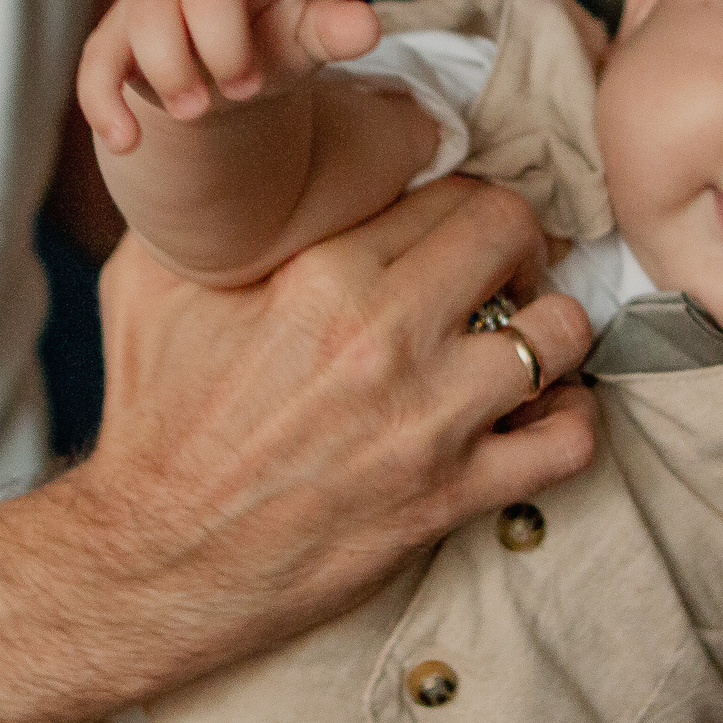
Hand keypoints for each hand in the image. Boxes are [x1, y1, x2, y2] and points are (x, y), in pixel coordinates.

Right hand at [17, 177, 595, 693]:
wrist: (151, 558)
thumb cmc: (151, 417)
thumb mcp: (151, 282)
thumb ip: (217, 214)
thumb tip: (260, 164)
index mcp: (321, 275)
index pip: (443, 191)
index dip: (454, 198)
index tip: (449, 224)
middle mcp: (386, 339)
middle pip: (510, 233)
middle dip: (513, 239)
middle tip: (498, 266)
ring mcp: (428, 422)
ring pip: (559, 331)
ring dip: (549, 325)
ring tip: (523, 336)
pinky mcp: (449, 496)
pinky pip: (566, 444)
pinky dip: (570, 420)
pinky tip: (539, 413)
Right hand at [77, 0, 381, 152]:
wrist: (232, 73)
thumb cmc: (279, 35)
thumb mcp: (313, 33)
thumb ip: (337, 29)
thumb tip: (367, 27)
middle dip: (225, 40)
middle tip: (247, 86)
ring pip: (147, 14)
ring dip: (173, 69)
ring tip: (199, 111)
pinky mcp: (117, 40)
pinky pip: (97, 64)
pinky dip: (107, 104)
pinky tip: (128, 141)